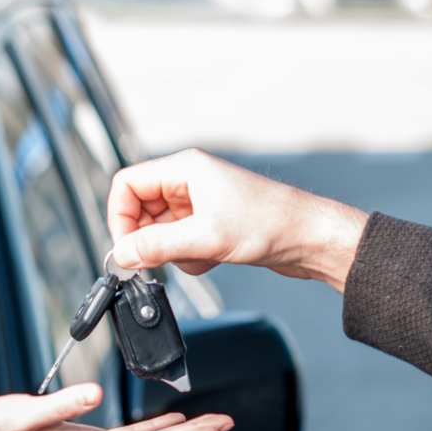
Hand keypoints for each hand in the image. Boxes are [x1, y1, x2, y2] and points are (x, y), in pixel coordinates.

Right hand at [106, 148, 370, 291]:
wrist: (311, 239)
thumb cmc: (271, 224)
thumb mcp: (205, 238)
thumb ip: (157, 246)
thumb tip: (122, 254)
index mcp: (185, 170)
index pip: (127, 185)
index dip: (120, 217)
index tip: (126, 248)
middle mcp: (190, 183)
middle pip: (141, 211)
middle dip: (150, 240)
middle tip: (160, 260)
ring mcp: (201, 205)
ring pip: (161, 232)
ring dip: (173, 252)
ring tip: (201, 256)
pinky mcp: (212, 226)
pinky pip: (182, 244)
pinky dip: (191, 258)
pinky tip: (214, 259)